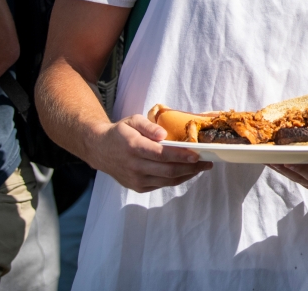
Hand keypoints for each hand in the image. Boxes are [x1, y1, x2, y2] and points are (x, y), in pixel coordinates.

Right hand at [88, 114, 211, 192]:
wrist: (99, 150)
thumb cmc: (120, 133)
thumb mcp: (132, 121)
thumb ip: (148, 126)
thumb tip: (164, 135)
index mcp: (133, 147)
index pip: (161, 154)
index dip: (181, 156)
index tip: (197, 155)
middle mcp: (134, 166)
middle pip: (167, 170)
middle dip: (191, 168)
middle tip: (207, 163)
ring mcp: (135, 179)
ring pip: (167, 180)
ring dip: (187, 175)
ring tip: (201, 168)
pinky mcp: (137, 187)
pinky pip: (161, 185)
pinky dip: (176, 179)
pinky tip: (187, 172)